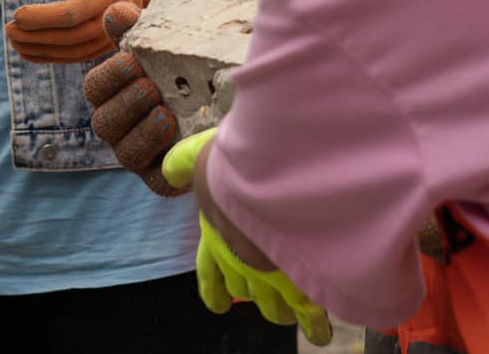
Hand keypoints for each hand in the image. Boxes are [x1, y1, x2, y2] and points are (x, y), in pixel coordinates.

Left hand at [6, 0, 173, 62]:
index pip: (74, 13)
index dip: (43, 17)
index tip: (18, 14)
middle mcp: (114, 19)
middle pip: (71, 36)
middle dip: (36, 35)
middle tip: (8, 29)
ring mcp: (111, 35)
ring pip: (73, 51)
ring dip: (40, 49)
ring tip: (13, 40)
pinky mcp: (105, 43)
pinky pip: (77, 56)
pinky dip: (51, 56)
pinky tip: (28, 51)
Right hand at [82, 1, 184, 194]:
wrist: (229, 105)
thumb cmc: (187, 71)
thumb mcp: (165, 47)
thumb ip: (140, 30)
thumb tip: (117, 14)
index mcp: (115, 93)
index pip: (95, 87)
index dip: (110, 76)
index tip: (133, 61)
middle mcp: (121, 127)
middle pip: (104, 122)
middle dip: (125, 103)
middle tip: (150, 87)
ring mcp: (140, 156)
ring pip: (126, 152)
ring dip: (142, 132)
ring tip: (165, 113)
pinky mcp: (163, 180)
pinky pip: (155, 179)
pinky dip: (164, 161)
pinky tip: (178, 140)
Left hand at [163, 129, 332, 346]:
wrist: (262, 184)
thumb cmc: (232, 168)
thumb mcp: (200, 157)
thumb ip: (182, 163)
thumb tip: (170, 172)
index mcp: (216, 238)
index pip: (210, 273)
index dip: (214, 291)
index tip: (219, 305)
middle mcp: (238, 263)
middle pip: (244, 292)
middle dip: (256, 294)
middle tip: (267, 296)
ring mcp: (267, 277)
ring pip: (274, 308)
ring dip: (282, 310)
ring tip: (293, 309)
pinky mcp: (295, 283)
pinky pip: (307, 315)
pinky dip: (314, 326)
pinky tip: (318, 332)